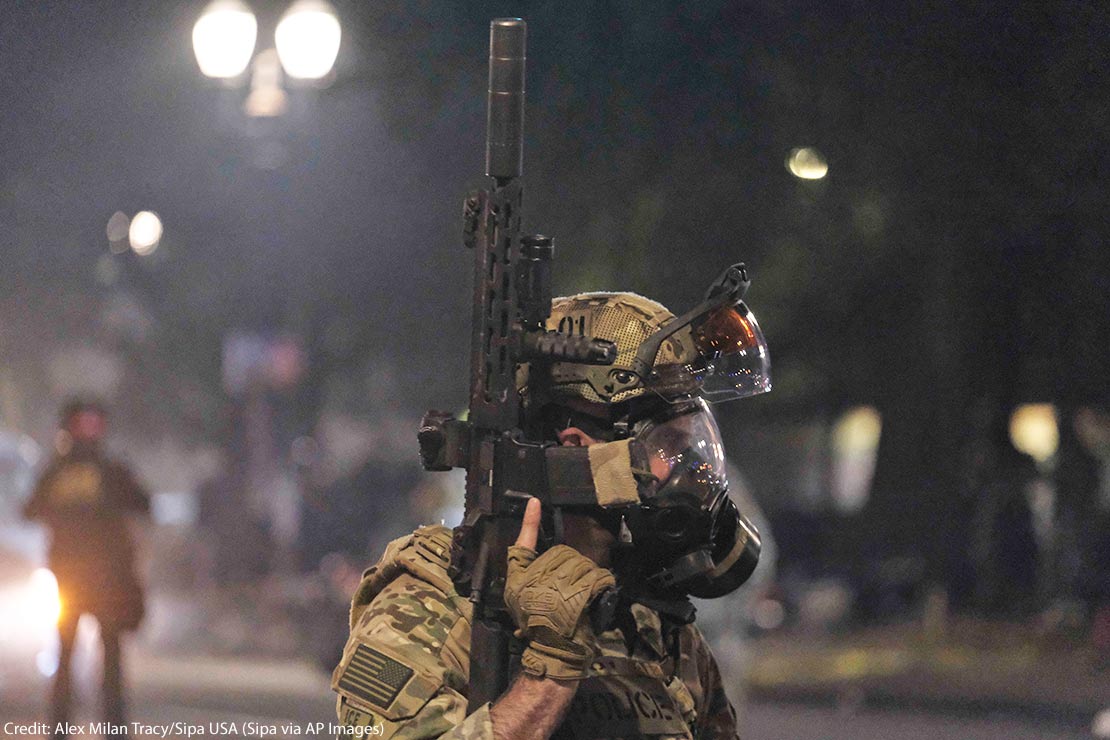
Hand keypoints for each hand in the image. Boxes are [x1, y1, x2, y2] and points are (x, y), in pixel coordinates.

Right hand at [504, 498, 614, 679]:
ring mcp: (558, 587)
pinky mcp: (578, 596)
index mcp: (521, 577)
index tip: (534, 502)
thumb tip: (534, 543)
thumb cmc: (537, 622)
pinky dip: (601, 583)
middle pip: (564, 554)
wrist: (553, 650)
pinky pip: (595, 577)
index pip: (523, 544)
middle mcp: (536, 578)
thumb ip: (526, 567)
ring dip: (588, 576)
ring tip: (582, 596)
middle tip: (571, 589)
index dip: (529, 523)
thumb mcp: (521, 595)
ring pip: (581, 564)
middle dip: (573, 566)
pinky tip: (598, 594)